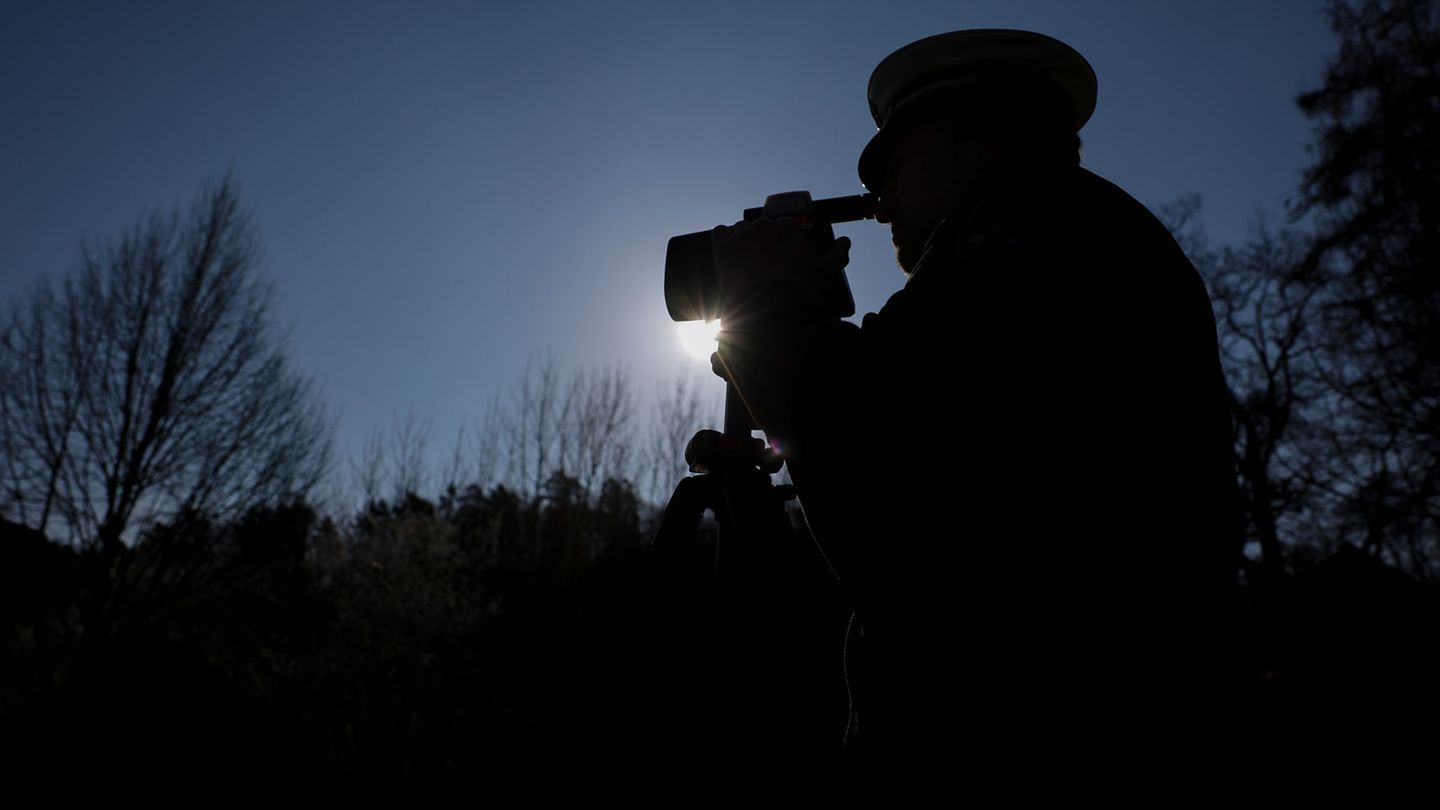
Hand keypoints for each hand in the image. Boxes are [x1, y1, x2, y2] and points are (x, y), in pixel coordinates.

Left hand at [711, 218, 850, 311]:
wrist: (769, 308)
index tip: (784, 258)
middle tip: (766, 265)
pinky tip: (728, 252)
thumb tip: (846, 241)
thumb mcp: (825, 272)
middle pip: (763, 229)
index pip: (785, 228)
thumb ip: (837, 255)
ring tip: (747, 262)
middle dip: (765, 243)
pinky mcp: (723, 247)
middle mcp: (764, 225)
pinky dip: (724, 240)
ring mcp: (741, 235)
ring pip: (742, 230)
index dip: (785, 243)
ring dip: (744, 240)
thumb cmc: (800, 289)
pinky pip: (720, 233)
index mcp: (788, 227)